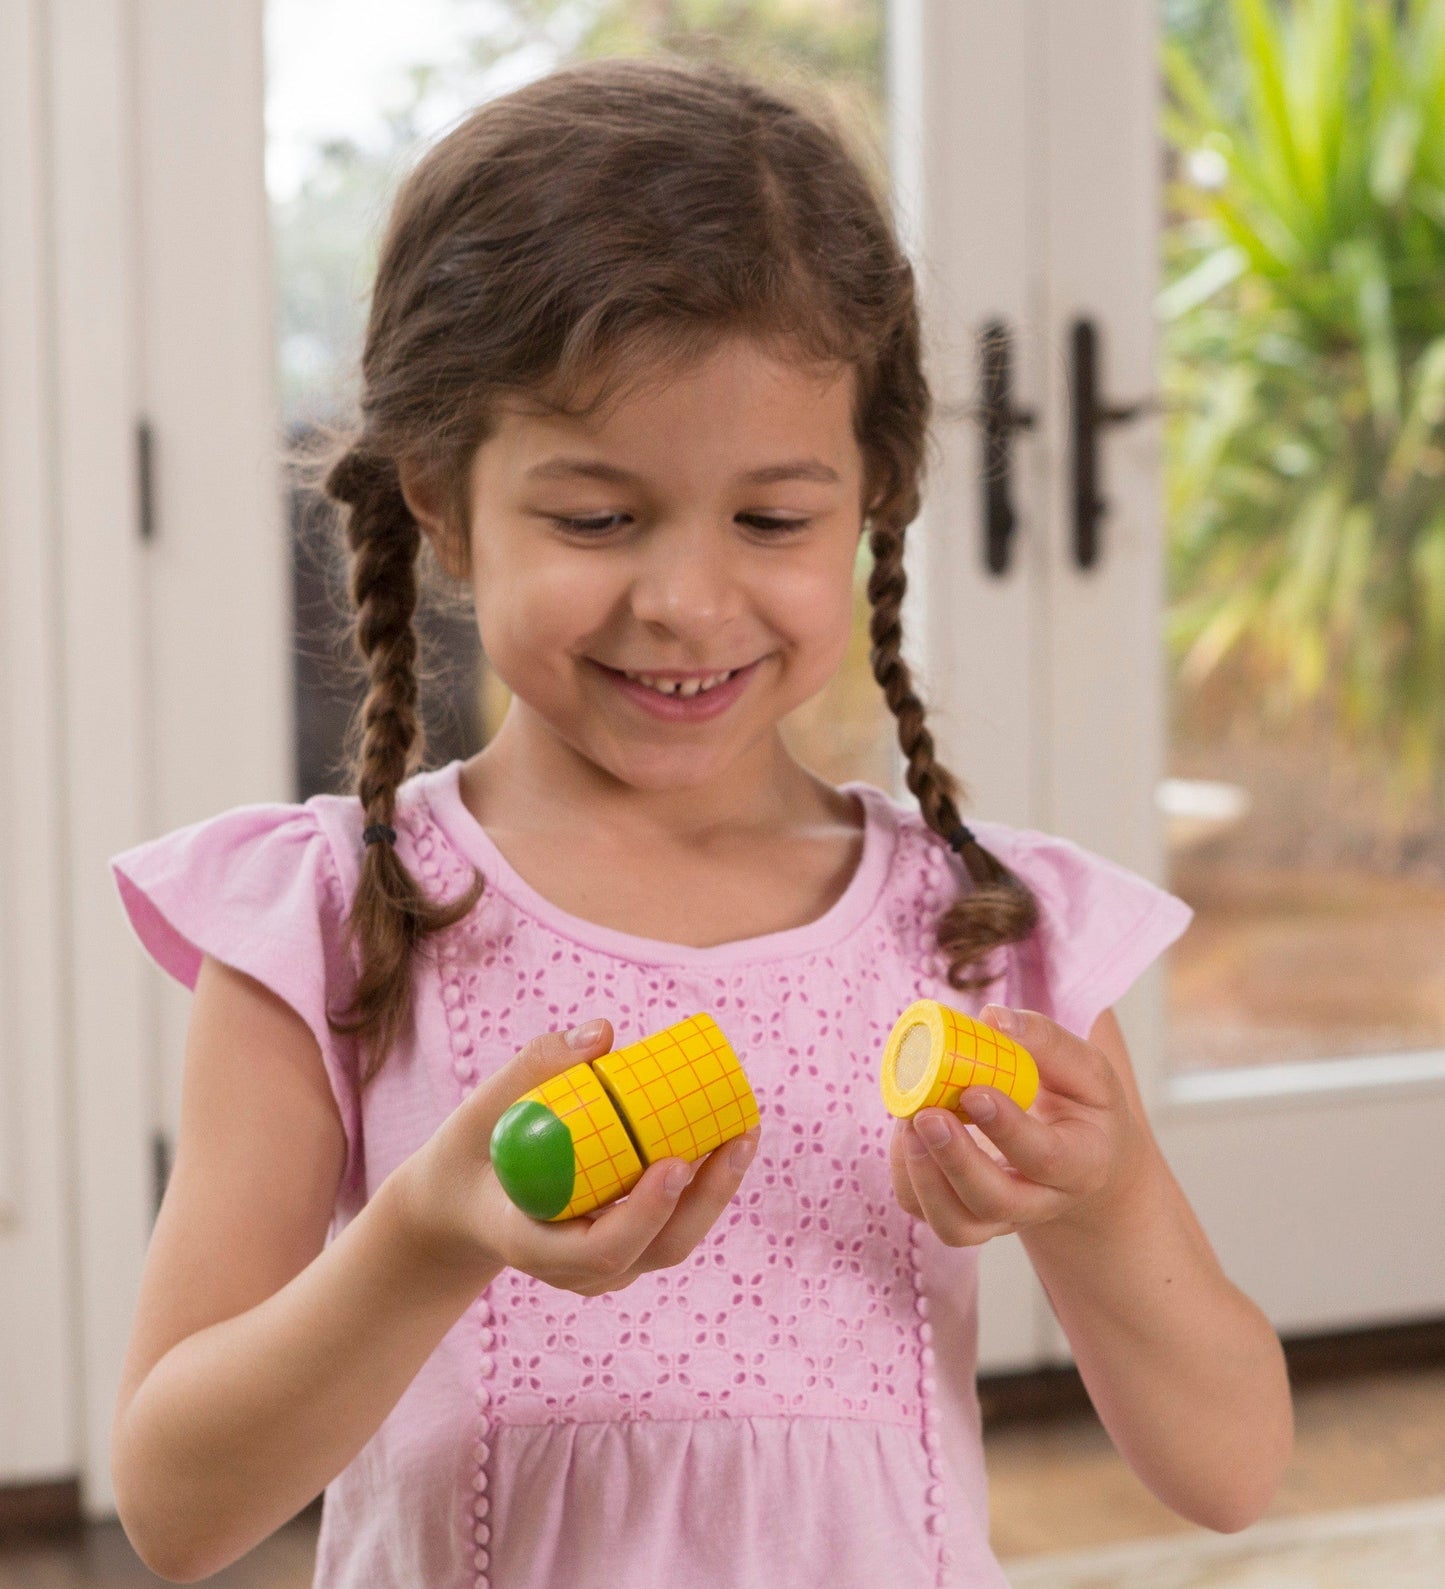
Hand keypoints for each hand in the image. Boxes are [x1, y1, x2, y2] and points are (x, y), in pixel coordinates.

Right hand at [391, 1019, 759, 1295]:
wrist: (461, 1202)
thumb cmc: (471, 1152)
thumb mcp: (480, 1109)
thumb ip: (534, 1069)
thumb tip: (604, 1033)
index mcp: (532, 1243)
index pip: (601, 1247)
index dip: (645, 1213)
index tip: (675, 1163)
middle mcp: (575, 1270)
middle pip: (657, 1249)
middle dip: (707, 1198)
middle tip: (739, 1137)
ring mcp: (602, 1268)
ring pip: (672, 1242)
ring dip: (715, 1192)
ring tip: (745, 1132)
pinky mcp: (622, 1252)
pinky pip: (670, 1226)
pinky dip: (701, 1188)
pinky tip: (725, 1139)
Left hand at [888, 1005, 1152, 1246]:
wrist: (1085, 1161)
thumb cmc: (1083, 1107)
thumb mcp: (1087, 1071)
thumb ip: (1047, 1043)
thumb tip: (992, 1019)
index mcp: (1082, 1163)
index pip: (1045, 1157)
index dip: (1007, 1128)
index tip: (974, 1091)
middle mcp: (1041, 1201)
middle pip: (995, 1202)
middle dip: (954, 1160)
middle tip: (926, 1114)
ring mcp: (1001, 1216)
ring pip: (956, 1225)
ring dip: (923, 1176)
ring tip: (909, 1120)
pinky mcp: (966, 1215)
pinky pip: (925, 1212)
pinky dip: (905, 1177)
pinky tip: (905, 1131)